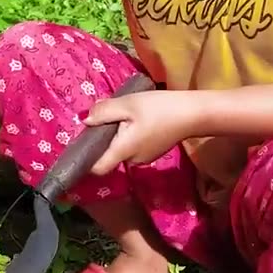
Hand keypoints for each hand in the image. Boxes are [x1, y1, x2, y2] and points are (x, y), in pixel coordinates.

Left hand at [82, 89, 200, 173]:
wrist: (193, 114)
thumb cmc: (159, 108)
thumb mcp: (128, 104)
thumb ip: (104, 112)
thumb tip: (85, 120)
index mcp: (124, 151)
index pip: (98, 168)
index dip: (86, 159)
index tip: (79, 143)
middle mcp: (132, 160)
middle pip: (108, 156)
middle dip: (102, 139)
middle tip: (103, 116)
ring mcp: (144, 158)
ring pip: (120, 150)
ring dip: (115, 135)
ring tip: (121, 115)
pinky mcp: (152, 152)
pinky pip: (131, 147)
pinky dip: (127, 136)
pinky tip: (135, 120)